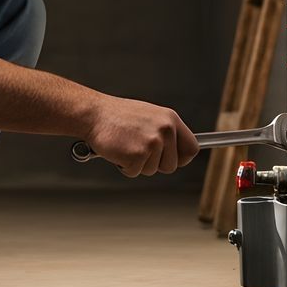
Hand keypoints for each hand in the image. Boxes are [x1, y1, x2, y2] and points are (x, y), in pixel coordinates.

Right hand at [83, 97, 200, 177]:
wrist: (94, 114)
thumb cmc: (118, 116)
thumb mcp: (150, 117)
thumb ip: (166, 132)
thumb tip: (178, 151)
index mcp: (170, 119)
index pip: (192, 147)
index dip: (182, 158)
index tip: (174, 160)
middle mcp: (165, 130)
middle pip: (171, 165)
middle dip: (155, 164)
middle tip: (138, 150)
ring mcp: (152, 143)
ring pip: (152, 170)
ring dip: (137, 164)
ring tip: (126, 145)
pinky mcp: (137, 155)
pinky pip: (135, 172)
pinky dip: (124, 166)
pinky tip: (119, 150)